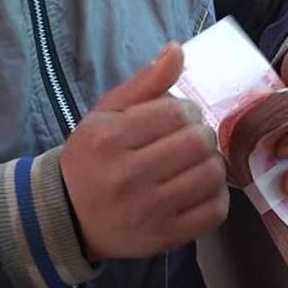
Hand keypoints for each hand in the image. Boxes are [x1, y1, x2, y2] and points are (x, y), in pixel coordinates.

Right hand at [61, 43, 228, 261]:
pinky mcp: (163, 238)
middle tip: (191, 140)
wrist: (69, 216)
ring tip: (197, 163)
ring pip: (211, 175)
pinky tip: (201, 188)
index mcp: (110, 139)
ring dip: (213, 163)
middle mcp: (127, 177)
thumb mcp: (107, 114)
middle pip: (199, 143)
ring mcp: (146, 211)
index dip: (189, 112)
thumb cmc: (93, 157)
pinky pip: (214, 212)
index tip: (181, 119)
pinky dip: (217, 196)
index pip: (179, 113)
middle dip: (203, 136)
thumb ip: (145, 82)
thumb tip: (177, 49)